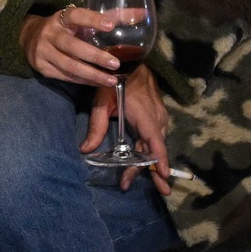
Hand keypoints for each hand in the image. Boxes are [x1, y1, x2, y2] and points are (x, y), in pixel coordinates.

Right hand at [19, 6, 123, 86]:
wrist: (29, 37)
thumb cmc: (66, 28)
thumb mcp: (81, 20)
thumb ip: (111, 17)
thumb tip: (143, 15)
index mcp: (61, 18)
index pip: (76, 15)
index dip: (92, 20)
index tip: (110, 26)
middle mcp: (50, 33)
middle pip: (72, 46)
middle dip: (95, 56)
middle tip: (116, 64)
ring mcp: (43, 51)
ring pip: (69, 65)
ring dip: (92, 74)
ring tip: (111, 80)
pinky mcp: (42, 67)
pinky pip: (66, 76)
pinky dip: (84, 80)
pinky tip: (98, 83)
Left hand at [81, 68, 171, 194]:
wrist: (130, 60)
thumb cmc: (114, 79)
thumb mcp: (102, 102)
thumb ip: (96, 126)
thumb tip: (85, 150)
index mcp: (145, 115)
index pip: (155, 142)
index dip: (160, 160)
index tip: (164, 176)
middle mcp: (157, 118)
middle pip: (156, 149)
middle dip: (158, 170)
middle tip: (162, 191)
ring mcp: (159, 116)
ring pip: (157, 144)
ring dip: (154, 162)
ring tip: (154, 181)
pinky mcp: (157, 115)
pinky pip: (155, 136)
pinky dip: (152, 150)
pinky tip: (146, 162)